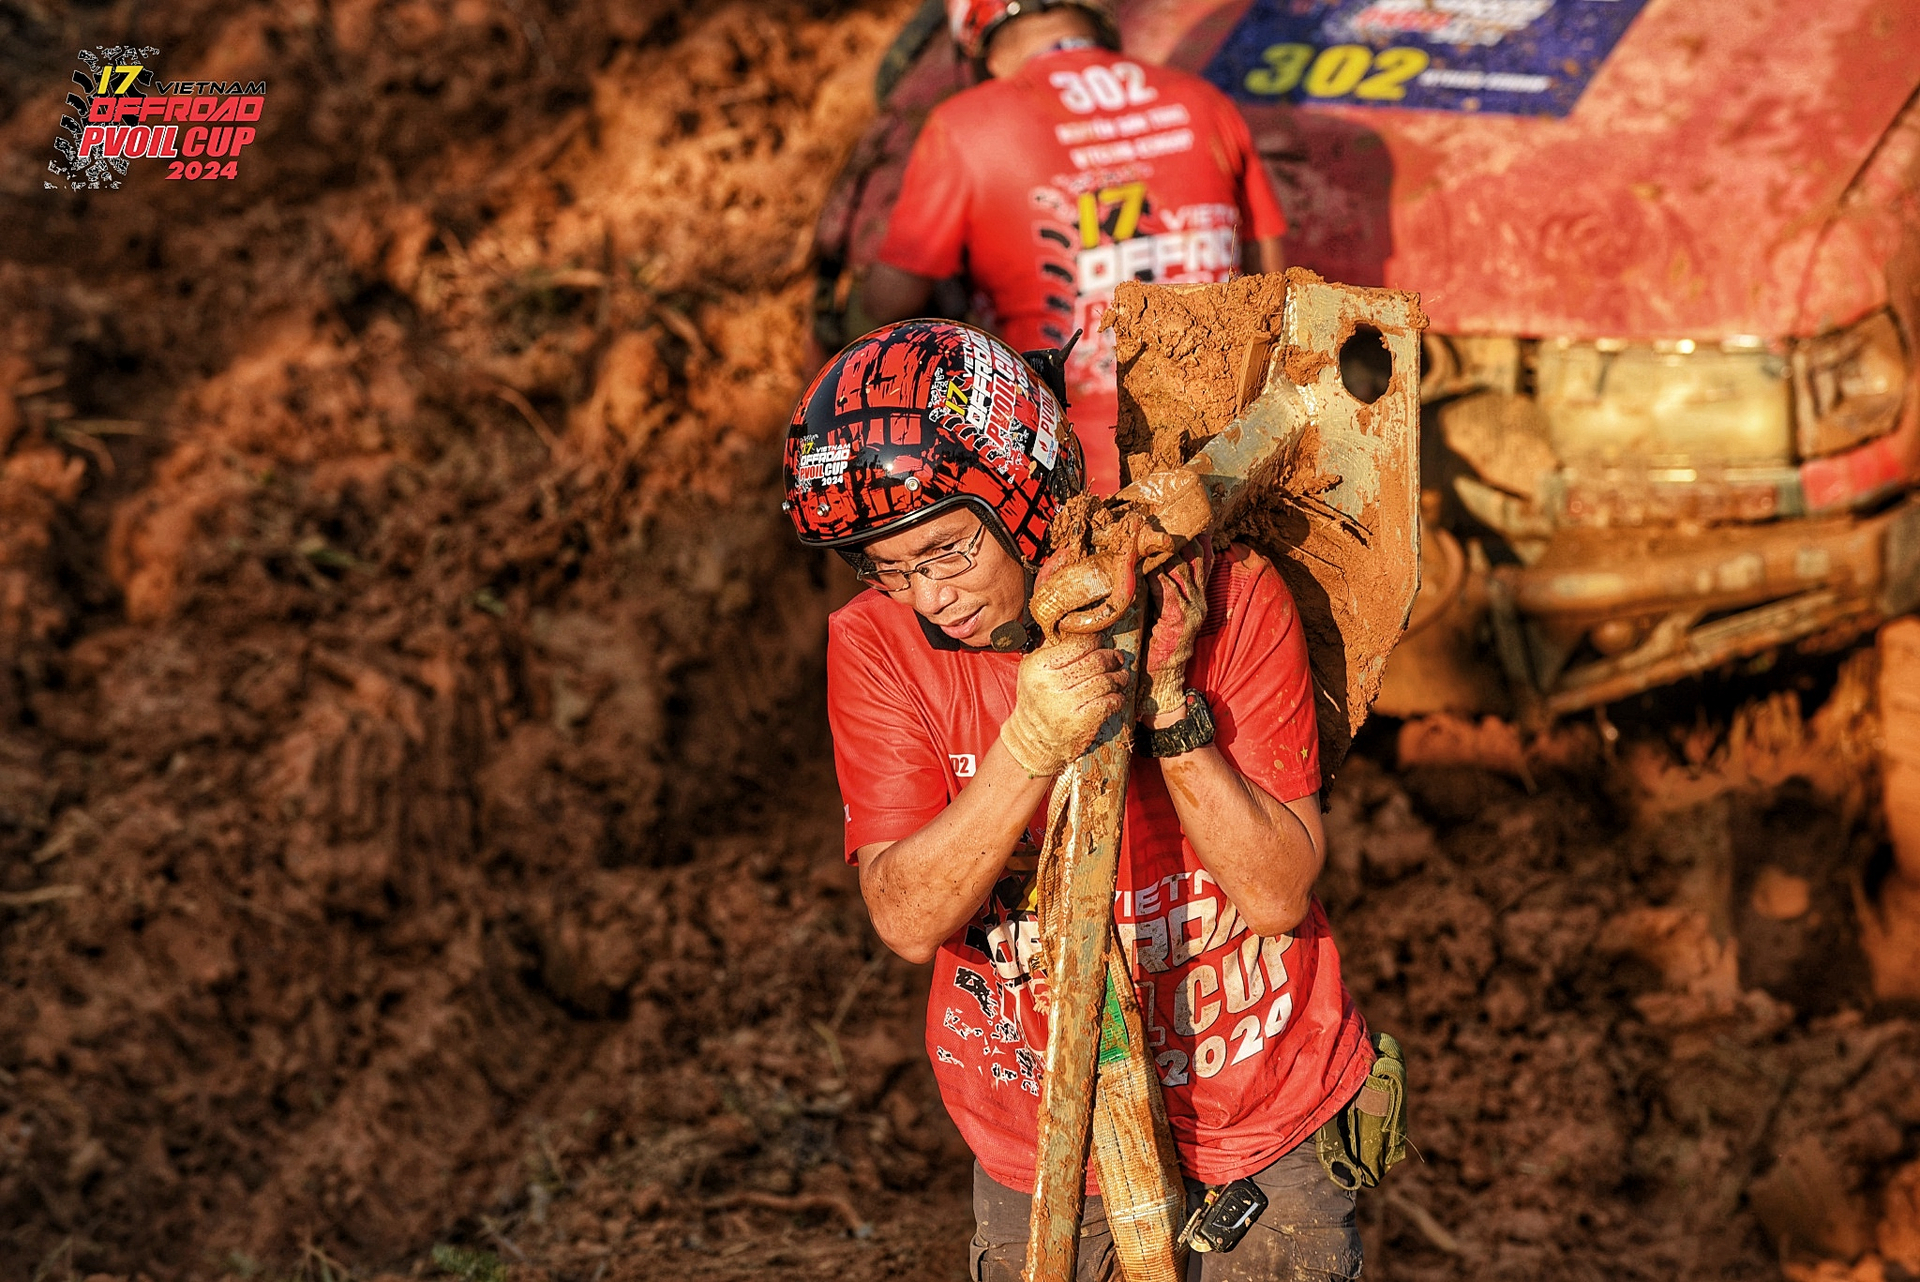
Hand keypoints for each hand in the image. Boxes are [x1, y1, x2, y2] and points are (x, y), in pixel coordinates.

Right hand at [997, 633, 1127, 776]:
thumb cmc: (1036, 700)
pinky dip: (1117, 698)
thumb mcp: (1033, 670)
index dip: (1095, 642)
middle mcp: (1051, 684)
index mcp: (1039, 666)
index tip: (1100, 644)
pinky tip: (1116, 696)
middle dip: (1112, 658)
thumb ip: (1052, 648)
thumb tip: (1075, 626)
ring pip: (1105, 681)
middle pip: (1096, 661)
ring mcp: (1066, 704)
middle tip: (1117, 659)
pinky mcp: (1081, 722)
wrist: (1032, 739)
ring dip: (1119, 678)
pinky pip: (1109, 702)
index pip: (1078, 644)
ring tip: (1121, 677)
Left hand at [1142, 536, 1213, 722]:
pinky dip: (1157, 575)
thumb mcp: (1165, 612)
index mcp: (1198, 596)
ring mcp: (1191, 608)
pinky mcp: (1178, 618)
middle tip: (1159, 520)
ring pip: (1181, 570)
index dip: (1197, 541)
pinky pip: (1168, 589)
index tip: (1189, 521)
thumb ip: (1163, 590)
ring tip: (1149, 535)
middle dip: (1177, 538)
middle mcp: (1198, 599)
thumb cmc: (1159, 645)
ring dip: (1163, 552)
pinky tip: (1146, 564)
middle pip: (1193, 558)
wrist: (1165, 678)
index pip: (1202, 561)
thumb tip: (1148, 567)